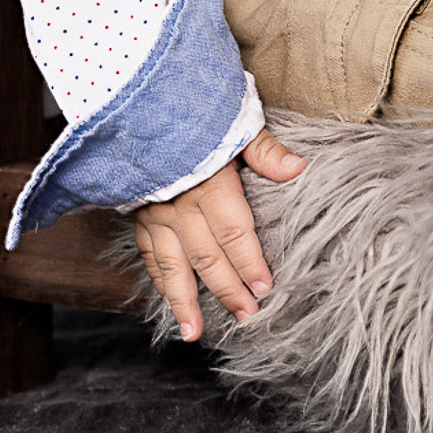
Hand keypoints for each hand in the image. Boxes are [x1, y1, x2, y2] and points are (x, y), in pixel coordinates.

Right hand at [132, 128, 305, 341]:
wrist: (135, 98)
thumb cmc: (195, 108)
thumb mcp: (234, 119)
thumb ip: (263, 149)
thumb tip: (298, 168)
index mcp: (208, 181)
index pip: (234, 232)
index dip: (250, 263)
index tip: (266, 290)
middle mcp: (179, 203)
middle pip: (207, 257)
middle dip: (228, 291)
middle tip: (248, 320)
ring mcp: (155, 211)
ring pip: (172, 265)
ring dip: (185, 302)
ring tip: (194, 334)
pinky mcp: (137, 212)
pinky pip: (149, 254)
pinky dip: (159, 281)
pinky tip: (168, 302)